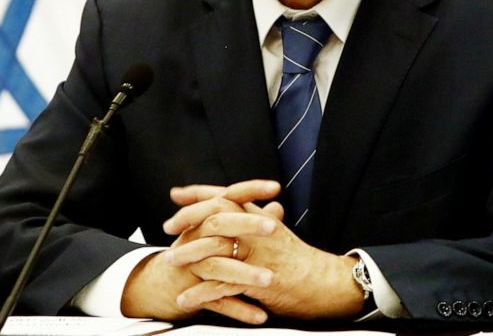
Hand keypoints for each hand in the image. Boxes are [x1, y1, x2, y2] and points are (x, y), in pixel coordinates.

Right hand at [120, 180, 281, 323]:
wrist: (159, 282)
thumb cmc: (194, 252)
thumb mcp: (218, 233)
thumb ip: (249, 219)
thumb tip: (276, 208)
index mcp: (206, 218)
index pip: (229, 196)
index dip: (251, 189)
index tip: (275, 187)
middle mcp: (196, 236)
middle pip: (220, 224)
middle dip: (248, 225)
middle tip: (274, 227)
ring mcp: (192, 264)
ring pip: (219, 266)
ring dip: (246, 274)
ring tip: (269, 279)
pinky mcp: (192, 291)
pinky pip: (216, 300)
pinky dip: (239, 309)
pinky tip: (259, 316)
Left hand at [165, 181, 364, 319]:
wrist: (323, 282)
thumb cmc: (299, 260)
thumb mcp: (277, 232)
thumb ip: (256, 218)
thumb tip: (236, 207)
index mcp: (260, 216)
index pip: (226, 196)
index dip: (200, 193)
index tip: (177, 194)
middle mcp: (257, 230)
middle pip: (217, 215)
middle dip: (188, 219)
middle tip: (168, 227)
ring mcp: (257, 254)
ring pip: (215, 248)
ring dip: (188, 256)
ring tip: (169, 263)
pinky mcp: (258, 280)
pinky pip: (222, 285)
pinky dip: (201, 293)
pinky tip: (186, 299)